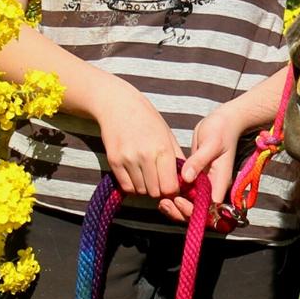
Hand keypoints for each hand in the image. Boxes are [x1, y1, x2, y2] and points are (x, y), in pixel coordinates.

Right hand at [94, 83, 183, 200]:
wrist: (119, 105)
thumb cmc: (148, 119)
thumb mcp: (168, 135)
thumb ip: (177, 159)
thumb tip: (185, 181)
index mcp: (163, 149)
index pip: (170, 187)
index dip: (173, 190)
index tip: (172, 185)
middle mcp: (145, 156)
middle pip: (155, 192)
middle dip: (159, 190)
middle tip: (159, 180)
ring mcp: (128, 160)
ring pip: (141, 192)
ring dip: (146, 188)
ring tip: (147, 174)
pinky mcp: (114, 162)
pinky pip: (126, 187)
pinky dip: (133, 186)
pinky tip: (136, 174)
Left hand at [160, 102, 247, 222]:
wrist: (224, 120)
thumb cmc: (222, 129)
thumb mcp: (211, 142)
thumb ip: (199, 160)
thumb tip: (186, 177)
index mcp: (220, 181)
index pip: (210, 208)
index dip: (194, 211)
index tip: (179, 200)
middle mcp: (212, 186)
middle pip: (199, 212)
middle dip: (181, 212)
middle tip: (164, 203)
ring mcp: (203, 182)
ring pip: (190, 205)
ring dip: (175, 207)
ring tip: (161, 201)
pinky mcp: (195, 176)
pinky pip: (185, 193)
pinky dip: (174, 196)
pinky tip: (162, 190)